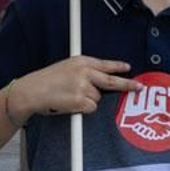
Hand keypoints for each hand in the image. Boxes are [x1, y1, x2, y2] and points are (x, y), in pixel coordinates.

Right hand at [8, 57, 137, 121]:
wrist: (30, 91)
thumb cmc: (46, 82)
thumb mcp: (66, 68)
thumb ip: (83, 71)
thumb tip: (100, 82)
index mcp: (81, 61)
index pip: (105, 64)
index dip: (118, 67)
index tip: (128, 68)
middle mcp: (84, 72)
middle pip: (111, 81)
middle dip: (127, 84)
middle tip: (139, 87)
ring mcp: (83, 86)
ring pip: (97, 98)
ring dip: (88, 101)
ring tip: (69, 97)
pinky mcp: (80, 100)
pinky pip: (91, 108)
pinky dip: (83, 109)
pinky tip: (69, 104)